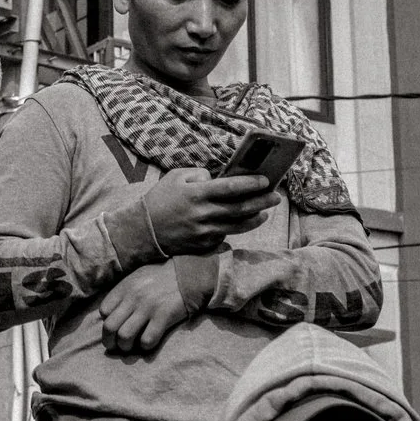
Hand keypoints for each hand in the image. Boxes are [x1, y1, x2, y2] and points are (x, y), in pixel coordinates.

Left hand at [97, 255, 216, 354]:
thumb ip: (123, 293)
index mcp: (125, 287)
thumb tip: (109, 313)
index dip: (107, 322)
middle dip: (110, 341)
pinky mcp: (164, 317)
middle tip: (116, 346)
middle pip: (109, 327)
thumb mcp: (137, 277)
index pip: (104, 311)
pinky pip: (147, 340)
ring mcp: (148, 307)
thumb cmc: (161, 277)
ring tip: (131, 347)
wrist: (188, 274)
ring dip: (125, 346)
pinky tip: (148, 342)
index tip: (115, 328)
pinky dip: (145, 346)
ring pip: (125, 336)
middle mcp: (133, 297)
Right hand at [139, 166, 282, 256]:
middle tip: (276, 197)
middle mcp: (204, 214)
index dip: (251, 184)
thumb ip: (200, 175)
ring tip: (265, 212)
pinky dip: (237, 228)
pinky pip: (226, 235)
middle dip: (262, 201)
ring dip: (256, 218)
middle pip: (241, 208)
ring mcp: (205, 232)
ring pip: (238, 225)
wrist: (143, 230)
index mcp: (197, 193)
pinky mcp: (204, 245)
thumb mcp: (176, 177)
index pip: (231, 187)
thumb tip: (218, 180)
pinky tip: (245, 222)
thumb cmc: (160, 199)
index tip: (266, 180)